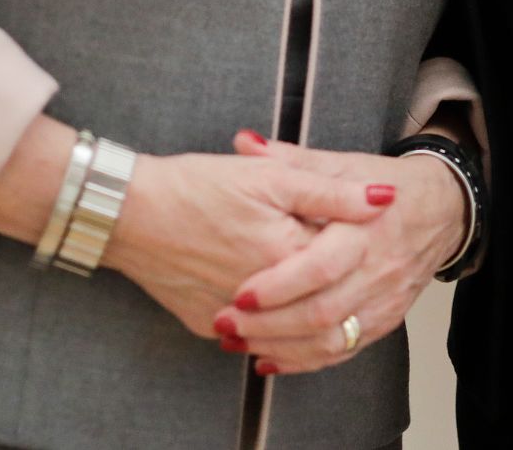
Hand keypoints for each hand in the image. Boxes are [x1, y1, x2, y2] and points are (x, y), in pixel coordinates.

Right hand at [100, 150, 394, 339]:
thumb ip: (330, 191)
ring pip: (289, 334)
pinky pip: (249, 337)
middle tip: (340, 265)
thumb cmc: (196, 185)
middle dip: (341, 290)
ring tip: (314, 293)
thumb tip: (384, 199)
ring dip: (308, 321)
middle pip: (323, 306)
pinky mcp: (207, 324)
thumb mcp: (270, 175)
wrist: (128, 211)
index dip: (356, 245)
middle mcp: (265, 296)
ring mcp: (234, 317)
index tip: (354, 229)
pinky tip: (270, 304)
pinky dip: (266, 327)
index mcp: (288, 253)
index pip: (344, 262)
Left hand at [211, 131, 466, 374]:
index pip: (320, 267)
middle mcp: (376, 270)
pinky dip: (304, 360)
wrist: (441, 211)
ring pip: (329, 340)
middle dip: (268, 324)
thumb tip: (244, 142)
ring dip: (280, 347)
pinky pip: (343, 351)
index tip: (240, 294)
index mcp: (364, 229)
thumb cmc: (388, 186)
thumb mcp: (344, 164)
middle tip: (226, 323)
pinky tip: (268, 357)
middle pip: (321, 312)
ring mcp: (383, 301)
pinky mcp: (384, 321)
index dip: (279, 286)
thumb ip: (292, 159)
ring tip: (237, 342)